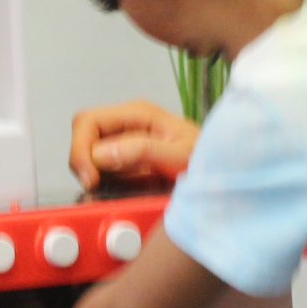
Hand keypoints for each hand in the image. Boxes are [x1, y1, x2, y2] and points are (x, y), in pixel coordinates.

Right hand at [69, 100, 199, 193]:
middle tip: (97, 189)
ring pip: (89, 159)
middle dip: (84, 165)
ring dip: (95, 178)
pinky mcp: (127, 165)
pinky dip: (105, 186)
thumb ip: (142, 151)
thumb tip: (101, 154)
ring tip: (118, 191)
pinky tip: (123, 194)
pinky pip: (103, 174)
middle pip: (83, 139)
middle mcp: (127, 125)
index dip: (81, 149)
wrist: (225, 173)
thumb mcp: (181, 156)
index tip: (91, 179)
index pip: (87, 121)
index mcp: (137, 113)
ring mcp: (125, 145)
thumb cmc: (210, 159)